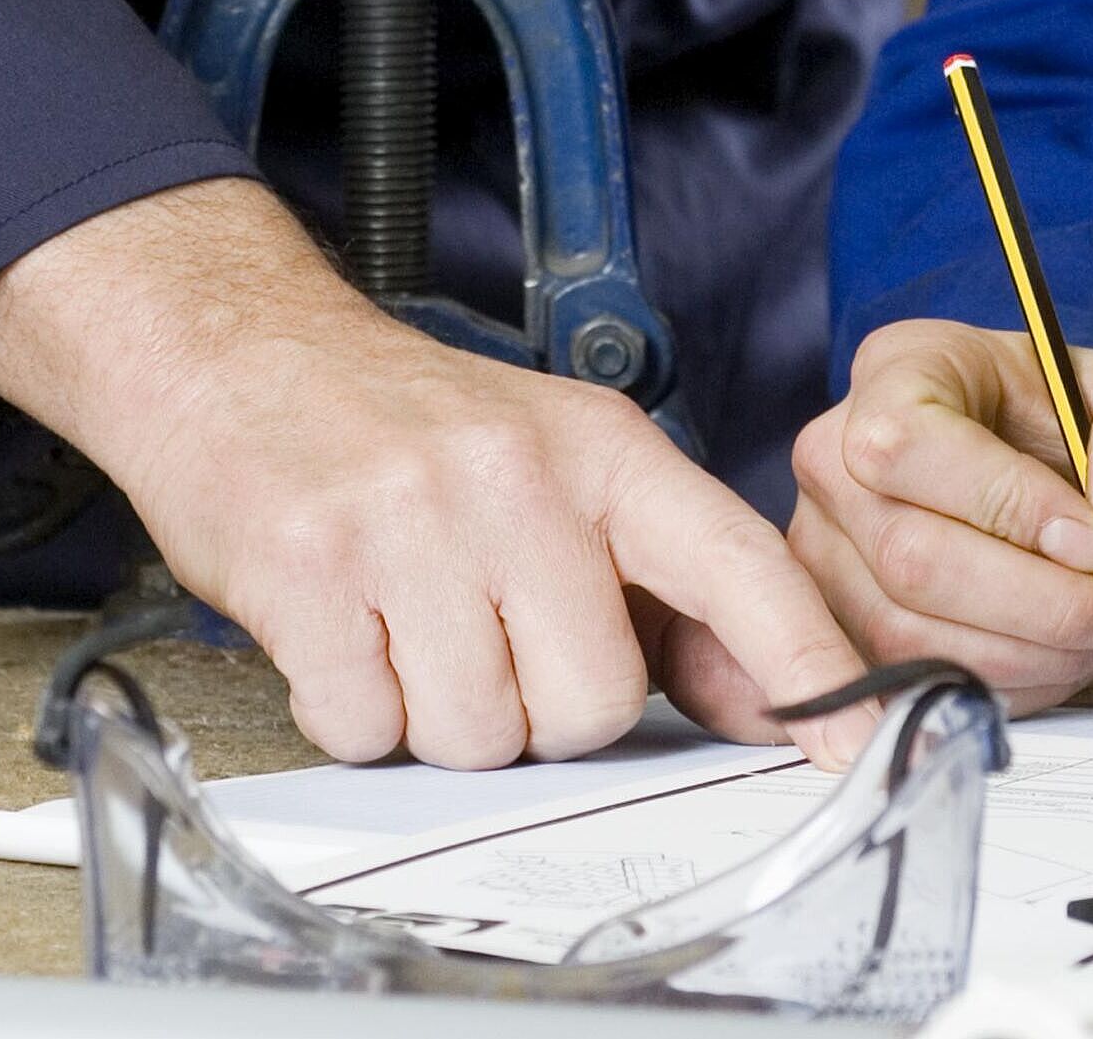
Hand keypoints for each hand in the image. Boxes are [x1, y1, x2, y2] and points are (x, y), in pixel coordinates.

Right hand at [0, 179, 874, 769]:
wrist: (239, 354)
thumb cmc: (408, 430)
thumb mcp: (558, 469)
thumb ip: (666, 586)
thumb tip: (769, 698)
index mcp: (602, 450)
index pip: (737, 563)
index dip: (804, 662)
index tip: (853, 738)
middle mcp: (517, 481)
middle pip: (592, 702)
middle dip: (542, 708)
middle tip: (490, 635)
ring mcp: (408, 525)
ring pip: (480, 731)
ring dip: (443, 711)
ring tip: (411, 622)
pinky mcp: (304, 575)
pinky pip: (367, 727)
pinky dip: (355, 709)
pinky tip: (347, 631)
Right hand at [788, 320, 1092, 711]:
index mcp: (903, 369)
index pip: (907, 444)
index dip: (1004, 505)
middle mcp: (840, 459)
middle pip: (909, 557)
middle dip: (1038, 602)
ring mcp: (832, 553)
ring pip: (907, 635)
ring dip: (1031, 653)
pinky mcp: (846, 633)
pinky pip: (913, 685)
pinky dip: (1008, 685)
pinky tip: (1066, 655)